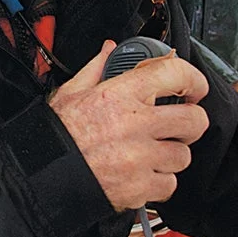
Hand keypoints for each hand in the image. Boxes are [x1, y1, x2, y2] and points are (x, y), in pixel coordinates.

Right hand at [50, 40, 209, 210]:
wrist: (41, 174)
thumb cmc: (56, 135)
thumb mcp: (71, 92)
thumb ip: (97, 69)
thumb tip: (109, 49)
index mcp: (121, 94)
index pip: (175, 74)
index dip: (194, 79)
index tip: (195, 88)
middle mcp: (136, 123)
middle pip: (194, 120)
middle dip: (191, 122)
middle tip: (178, 125)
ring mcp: (141, 157)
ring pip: (183, 156)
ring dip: (171, 156)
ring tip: (149, 154)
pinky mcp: (140, 187)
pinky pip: (169, 184)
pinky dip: (159, 182)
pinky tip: (140, 175)